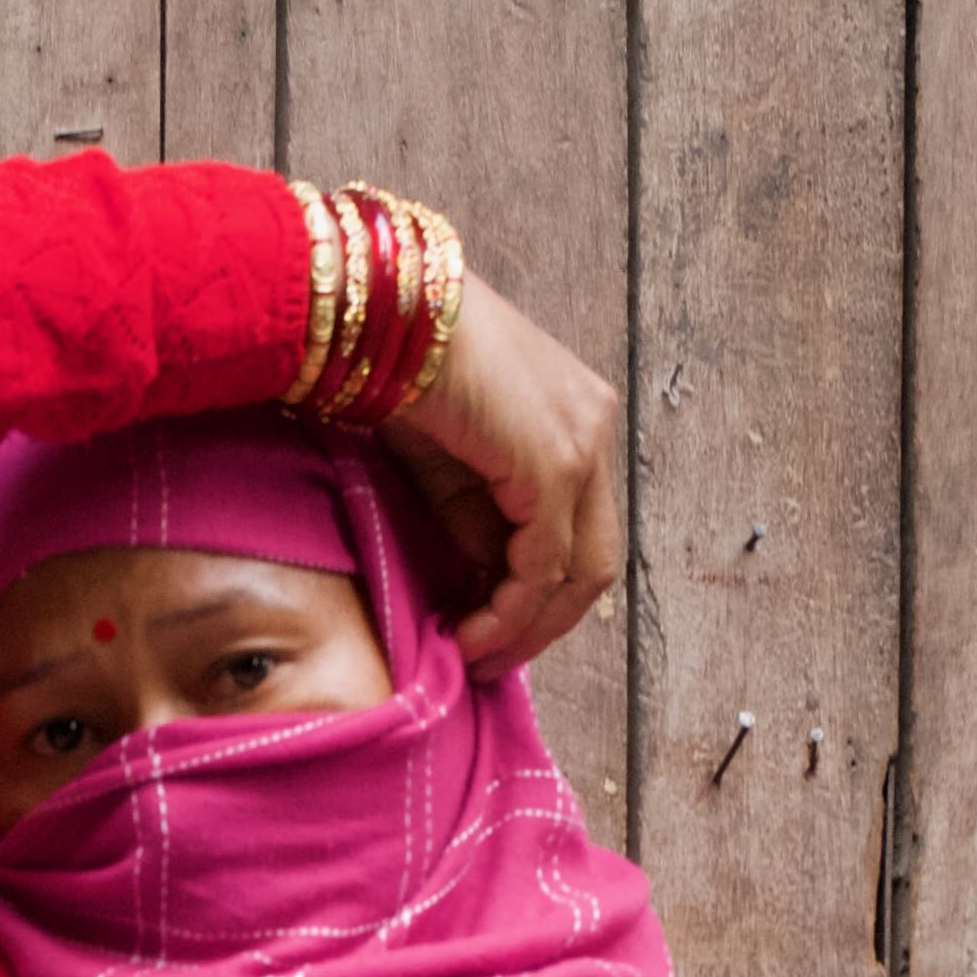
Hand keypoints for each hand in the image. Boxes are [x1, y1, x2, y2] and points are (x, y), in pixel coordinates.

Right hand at [375, 277, 619, 677]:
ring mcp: (583, 444)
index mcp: (577, 417)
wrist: (381, 313)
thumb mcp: (447, 467)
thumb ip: (479, 523)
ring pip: (579, 571)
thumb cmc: (400, 372)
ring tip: (476, 659)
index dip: (539, 594)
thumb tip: (488, 591)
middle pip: (595, 558)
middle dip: (543, 623)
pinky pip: (543, 565)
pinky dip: (511, 612)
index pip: (579, 528)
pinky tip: (470, 636)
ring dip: (527, 628)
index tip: (490, 633)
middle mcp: (595, 426)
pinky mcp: (555, 464)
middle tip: (491, 663)